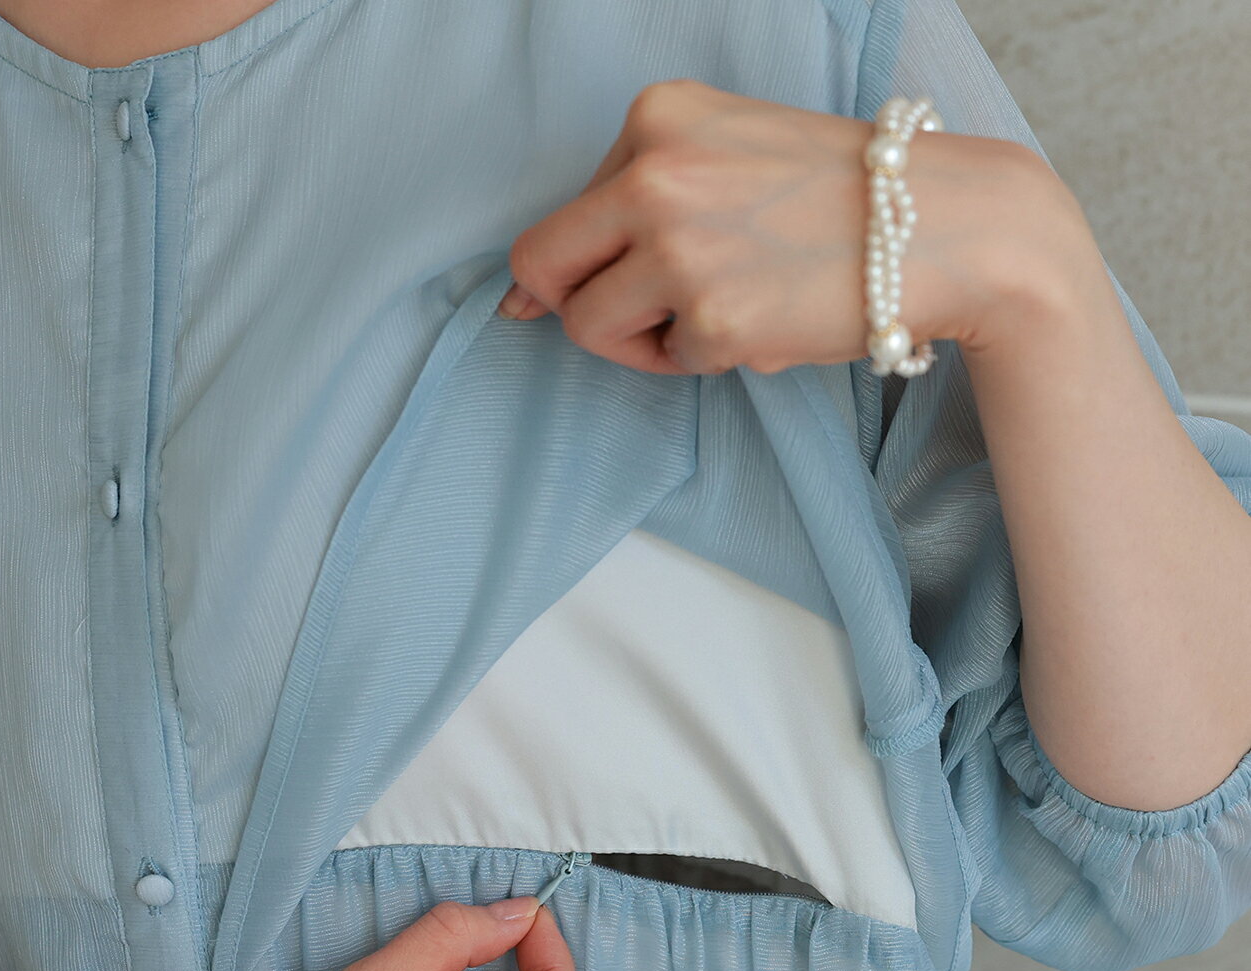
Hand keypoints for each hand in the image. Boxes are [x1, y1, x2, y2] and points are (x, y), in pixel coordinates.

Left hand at [497, 78, 1061, 375]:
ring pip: (588, 327)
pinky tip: (764, 320)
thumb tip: (517, 300)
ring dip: (644, 337)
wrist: (945, 225)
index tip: (640, 272)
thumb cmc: (835, 197)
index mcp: (654, 118)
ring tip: (721, 309)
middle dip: (585, 302)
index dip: (593, 262)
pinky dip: (703, 357)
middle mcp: (653, 173)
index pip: (560, 215)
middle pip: (540, 268)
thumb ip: (627, 204)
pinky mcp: (711, 318)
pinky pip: (664, 361)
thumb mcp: (725, 154)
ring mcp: (677, 248)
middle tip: (653, 307)